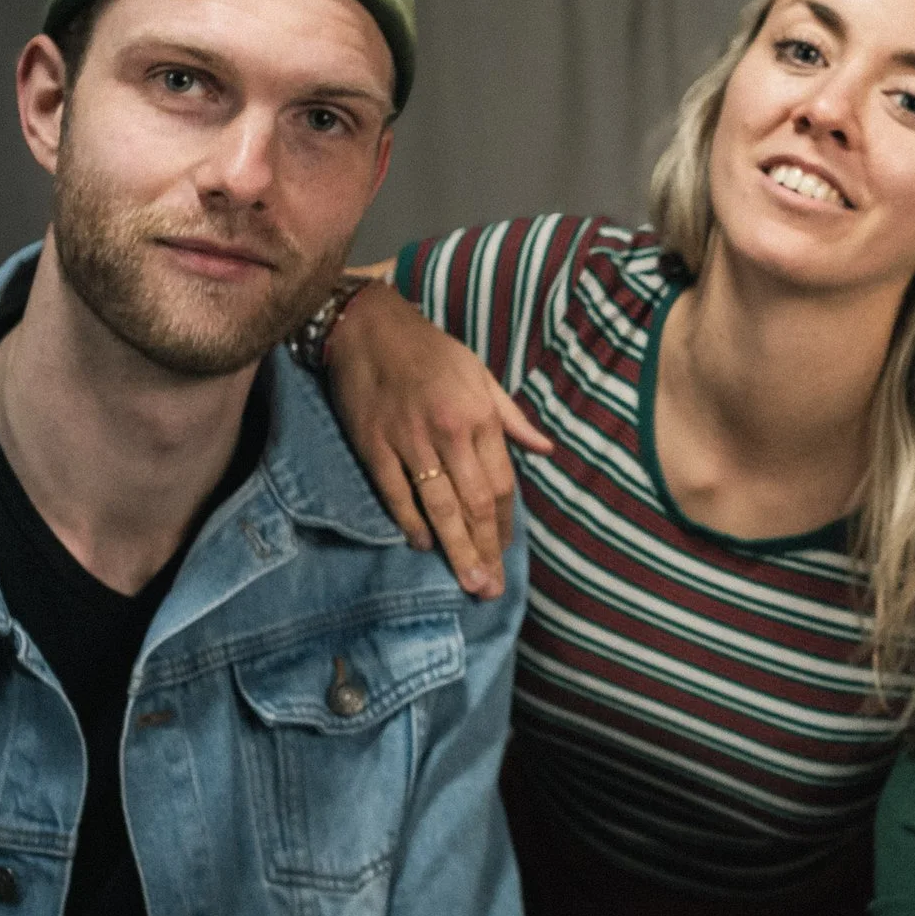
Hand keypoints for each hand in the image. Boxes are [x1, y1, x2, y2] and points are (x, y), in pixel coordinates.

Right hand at [324, 280, 554, 597]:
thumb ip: (512, 418)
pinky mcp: (373, 446)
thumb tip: (546, 450)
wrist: (369, 326)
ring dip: (455, 548)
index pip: (501, 483)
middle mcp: (449, 432)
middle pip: (474, 503)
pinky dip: (409, 522)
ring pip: (438, 506)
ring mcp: (409, 441)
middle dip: (485, 549)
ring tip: (468, 581)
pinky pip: (395, 494)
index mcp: (480, 417)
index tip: (506, 553)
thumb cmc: (432, 350)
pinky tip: (422, 545)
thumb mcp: (481, 375)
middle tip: (490, 589)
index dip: (505, 524)